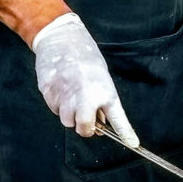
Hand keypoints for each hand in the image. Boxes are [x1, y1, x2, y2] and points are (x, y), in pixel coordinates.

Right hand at [32, 12, 138, 145]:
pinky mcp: (49, 92)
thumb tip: (99, 123)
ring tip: (71, 96)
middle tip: (85, 119)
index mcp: (104, 90)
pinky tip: (61, 88)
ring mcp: (66, 95)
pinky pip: (54, 109)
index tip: (133, 143)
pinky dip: (58, 104)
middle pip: (84, 129)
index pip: (118, 118)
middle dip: (84, 128)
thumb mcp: (100, 77)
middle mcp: (86, 96)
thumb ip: (101, 101)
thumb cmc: (84, 57)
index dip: (125, 133)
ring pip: (66, 121)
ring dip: (69, 115)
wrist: (61, 37)